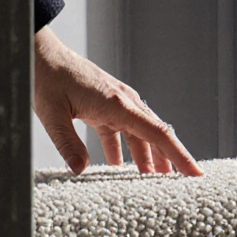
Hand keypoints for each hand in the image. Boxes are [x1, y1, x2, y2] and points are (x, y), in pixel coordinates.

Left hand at [33, 26, 203, 175]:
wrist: (40, 52)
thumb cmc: (46, 77)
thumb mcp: (52, 114)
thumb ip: (68, 144)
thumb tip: (80, 170)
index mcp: (118, 104)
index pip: (158, 134)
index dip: (179, 156)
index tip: (195, 173)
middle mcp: (124, 102)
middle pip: (156, 135)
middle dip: (170, 160)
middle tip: (181, 184)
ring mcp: (116, 102)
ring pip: (140, 134)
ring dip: (147, 156)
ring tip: (152, 179)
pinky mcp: (105, 104)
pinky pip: (121, 130)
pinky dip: (123, 149)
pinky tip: (117, 166)